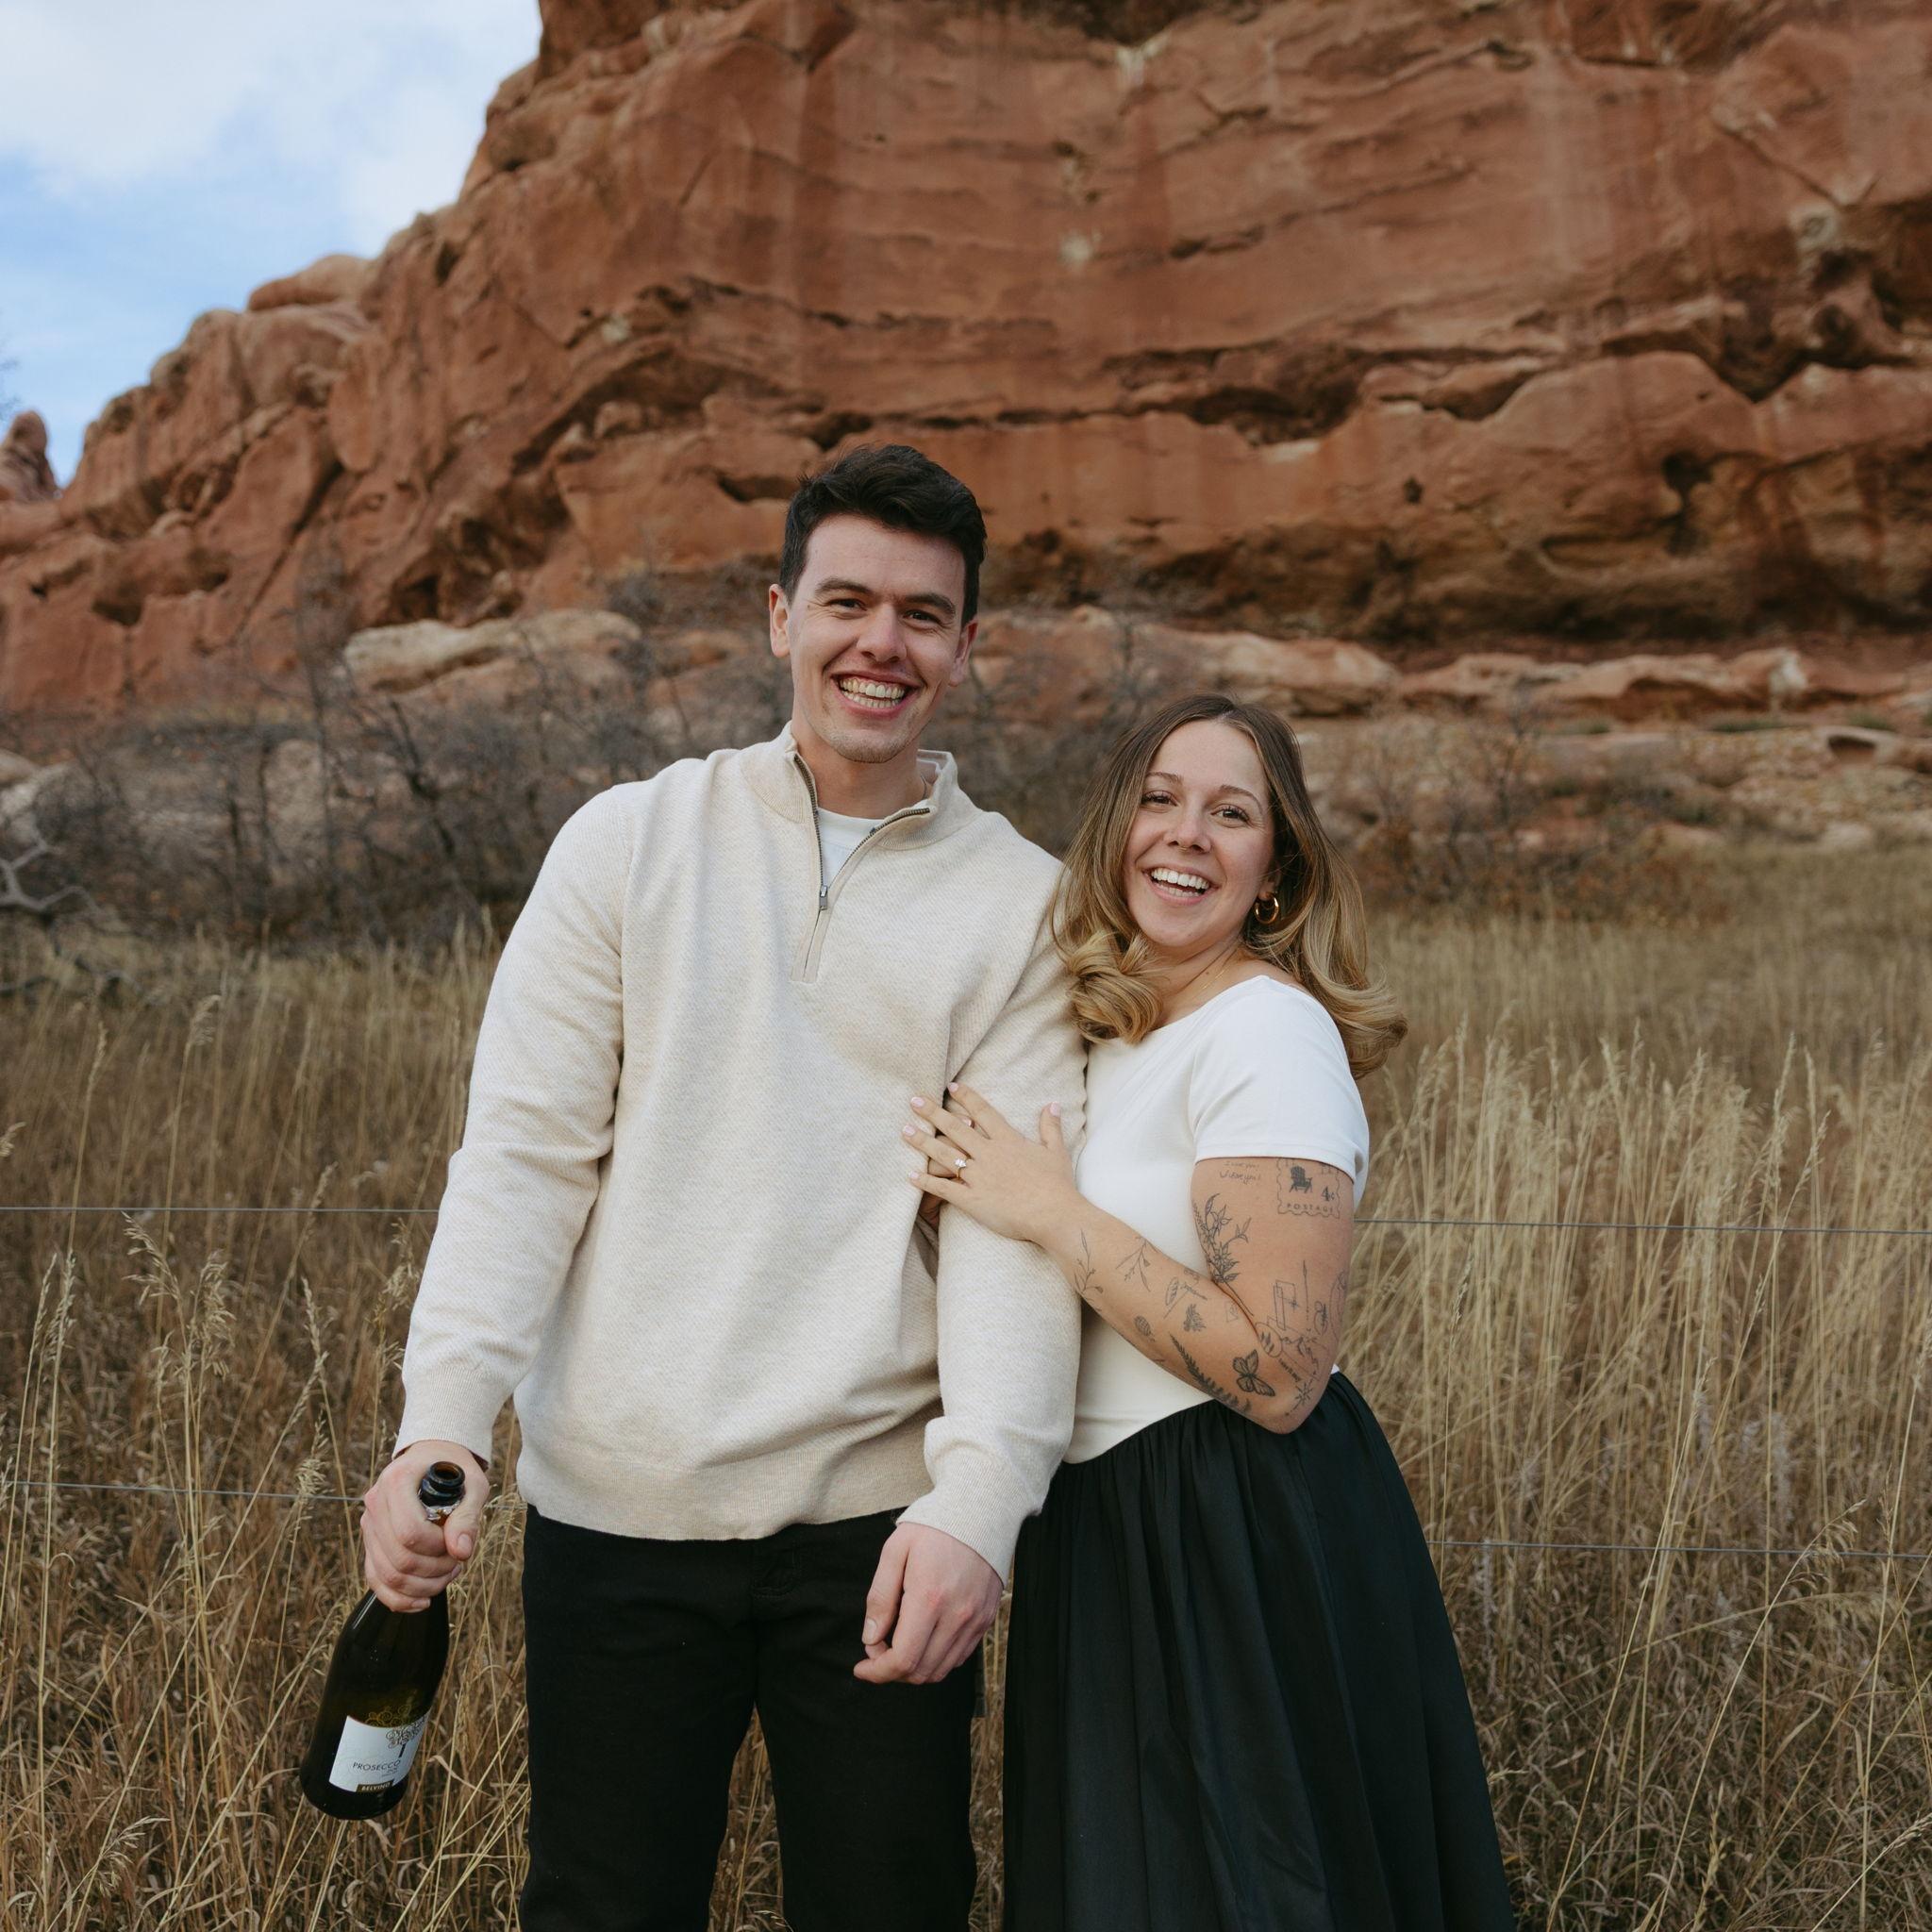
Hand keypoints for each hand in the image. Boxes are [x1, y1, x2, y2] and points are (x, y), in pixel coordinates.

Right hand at [359, 1439, 489, 1612]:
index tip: (457, 1544)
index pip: (410, 1532)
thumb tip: (461, 1552)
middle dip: (434, 1571)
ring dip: (422, 1586)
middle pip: (399, 1560)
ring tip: (448, 1573)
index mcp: (397, 1482)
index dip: (437, 1548)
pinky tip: (423, 1601)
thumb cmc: (454, 1469)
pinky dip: (399, 1598)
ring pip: (387, 1575)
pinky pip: (375, 1580)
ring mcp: (369, 1525)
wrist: (432, 1458)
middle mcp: (375, 1504)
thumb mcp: (473, 1484)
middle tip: (458, 1562)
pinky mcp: (370, 1543)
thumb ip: (468, 1516)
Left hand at [853, 1522, 1002, 1685]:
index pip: (903, 1660)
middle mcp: (957, 1616)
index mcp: (929, 1599)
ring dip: (914, 1668)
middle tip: (878, 1646)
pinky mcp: (986, 1619)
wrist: (981, 1511)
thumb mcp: (895, 1551)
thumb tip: (870, 1638)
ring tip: (899, 1642)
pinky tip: (923, 1638)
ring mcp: (975, 1620)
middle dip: (891, 1670)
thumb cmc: (934, 1527)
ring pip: (940, 1670)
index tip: (861, 1667)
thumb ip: (880, 1597)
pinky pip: (959, 1657)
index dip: (877, 1672)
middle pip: (920, 1672)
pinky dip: (936, 1659)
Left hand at [903, 1083, 1076, 1246]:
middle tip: (914, 1101)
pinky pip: (944, 1189)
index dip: (967, 1097)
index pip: (983, 1112)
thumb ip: (1050, 1127)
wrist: (1054, 1214)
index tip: (952, 1086)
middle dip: (933, 1113)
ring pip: (944, 1155)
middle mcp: (989, 1154)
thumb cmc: (1057, 1185)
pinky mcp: (972, 1199)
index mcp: (1008, 1140)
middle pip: (955, 1128)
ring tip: (905, 1131)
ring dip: (923, 1142)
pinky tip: (910, 1175)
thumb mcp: (1056, 1151)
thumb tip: (1054, 1104)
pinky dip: (926, 1182)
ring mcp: (978, 1176)